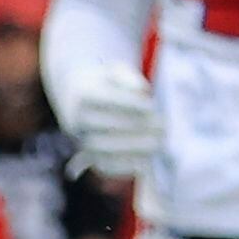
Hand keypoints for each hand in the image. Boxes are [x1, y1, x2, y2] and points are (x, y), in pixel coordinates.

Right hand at [60, 63, 160, 180]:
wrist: (75, 97)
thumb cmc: (105, 83)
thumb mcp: (115, 72)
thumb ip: (129, 78)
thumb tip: (143, 90)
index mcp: (83, 95)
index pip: (106, 100)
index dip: (131, 104)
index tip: (151, 106)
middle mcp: (77, 119)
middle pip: (105, 126)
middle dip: (137, 127)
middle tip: (163, 126)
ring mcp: (80, 140)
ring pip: (103, 149)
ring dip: (134, 148)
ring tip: (159, 143)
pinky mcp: (87, 157)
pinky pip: (104, 166)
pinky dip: (124, 167)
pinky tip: (146, 161)